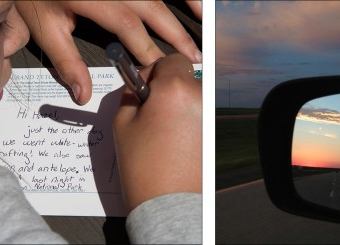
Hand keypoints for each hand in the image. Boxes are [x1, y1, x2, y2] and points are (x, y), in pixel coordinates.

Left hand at [14, 1, 201, 104]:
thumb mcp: (46, 26)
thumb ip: (67, 61)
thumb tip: (83, 94)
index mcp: (99, 0)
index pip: (131, 29)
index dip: (148, 51)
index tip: (161, 71)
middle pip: (155, 12)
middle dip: (176, 37)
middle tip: (193, 59)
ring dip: (186, 9)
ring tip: (202, 31)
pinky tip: (195, 5)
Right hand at [113, 54, 200, 211]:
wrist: (168, 201)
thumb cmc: (144, 166)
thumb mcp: (122, 122)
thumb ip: (132, 92)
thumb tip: (140, 83)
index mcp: (175, 90)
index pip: (171, 59)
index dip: (155, 70)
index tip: (146, 84)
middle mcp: (200, 98)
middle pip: (186, 76)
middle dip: (168, 86)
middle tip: (151, 108)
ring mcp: (212, 115)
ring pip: (195, 95)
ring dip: (181, 102)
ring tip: (164, 128)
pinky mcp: (217, 131)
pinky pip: (201, 114)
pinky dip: (190, 119)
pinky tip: (177, 139)